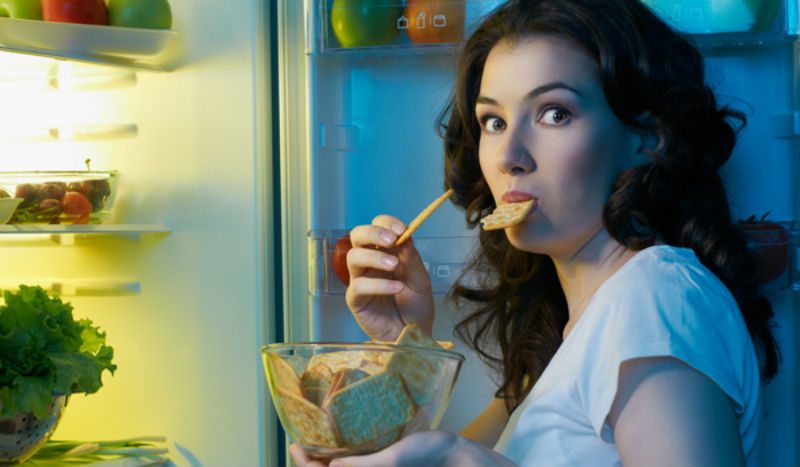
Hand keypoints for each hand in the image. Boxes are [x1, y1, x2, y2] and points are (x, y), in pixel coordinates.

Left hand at [291, 431, 517, 466]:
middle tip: (301, 441)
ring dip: (328, 461)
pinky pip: (359, 465)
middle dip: (314, 464)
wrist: (460, 461)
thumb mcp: (391, 461)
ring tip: (319, 439)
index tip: (295, 444)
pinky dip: (347, 458)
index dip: (307, 466)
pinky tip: (344, 442)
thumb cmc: (430, 460)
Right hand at [345, 215, 434, 340]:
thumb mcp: (421, 280)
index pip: (378, 226)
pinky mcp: (355, 299)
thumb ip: (411, 259)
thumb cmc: (416, 306)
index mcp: (387, 251)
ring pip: (353, 257)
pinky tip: (395, 288)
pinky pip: (359, 286)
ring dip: (374, 257)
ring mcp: (361, 279)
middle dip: (372, 233)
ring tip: (393, 266)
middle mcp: (370, 262)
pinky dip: (377, 285)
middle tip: (391, 240)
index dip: (386, 223)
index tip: (401, 229)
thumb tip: (405, 235)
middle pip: (357, 236)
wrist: (415, 334)